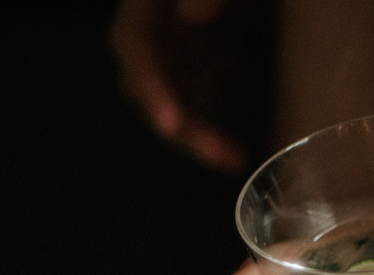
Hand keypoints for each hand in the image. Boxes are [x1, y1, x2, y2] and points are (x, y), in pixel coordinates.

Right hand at [110, 0, 247, 171]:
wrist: (232, 0)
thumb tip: (191, 15)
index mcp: (140, 20)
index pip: (137, 56)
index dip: (152, 92)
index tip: (170, 124)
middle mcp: (147, 51)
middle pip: (153, 100)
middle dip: (185, 131)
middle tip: (217, 154)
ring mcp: (170, 72)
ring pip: (175, 118)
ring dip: (203, 143)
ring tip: (235, 160)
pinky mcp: (193, 87)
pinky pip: (198, 120)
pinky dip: (215, 141)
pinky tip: (236, 159)